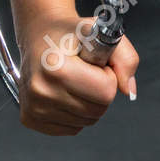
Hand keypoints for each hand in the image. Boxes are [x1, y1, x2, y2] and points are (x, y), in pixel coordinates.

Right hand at [16, 12, 139, 136]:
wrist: (39, 36)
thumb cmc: (70, 34)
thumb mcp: (101, 32)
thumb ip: (125, 58)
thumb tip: (128, 90)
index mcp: (55, 66)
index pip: (105, 91)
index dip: (109, 76)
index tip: (96, 64)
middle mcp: (40, 90)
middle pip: (97, 110)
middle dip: (100, 91)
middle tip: (87, 72)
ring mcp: (33, 108)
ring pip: (86, 122)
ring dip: (89, 103)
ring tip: (75, 80)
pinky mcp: (30, 119)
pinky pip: (72, 128)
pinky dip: (76, 113)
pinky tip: (65, 92)